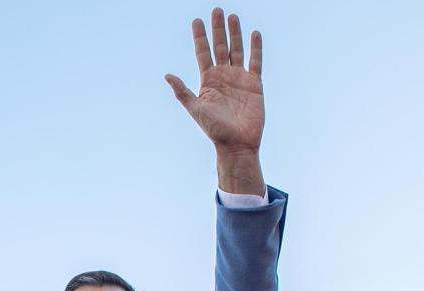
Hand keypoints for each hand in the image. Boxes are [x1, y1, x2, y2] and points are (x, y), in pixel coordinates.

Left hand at [166, 8, 265, 196]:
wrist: (237, 144)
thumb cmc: (214, 130)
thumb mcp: (195, 110)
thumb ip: (182, 92)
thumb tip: (167, 75)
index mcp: (208, 81)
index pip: (203, 52)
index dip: (200, 37)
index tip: (196, 20)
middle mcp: (223, 76)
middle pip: (220, 46)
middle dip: (218, 29)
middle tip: (216, 10)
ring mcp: (239, 78)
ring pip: (237, 50)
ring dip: (235, 33)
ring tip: (233, 16)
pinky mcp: (255, 84)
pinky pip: (256, 61)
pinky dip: (255, 48)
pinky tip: (254, 34)